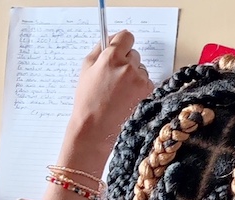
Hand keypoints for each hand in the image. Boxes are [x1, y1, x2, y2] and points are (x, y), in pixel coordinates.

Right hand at [65, 30, 154, 158]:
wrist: (96, 129)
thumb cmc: (88, 101)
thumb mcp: (86, 69)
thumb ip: (99, 49)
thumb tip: (110, 39)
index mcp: (111, 57)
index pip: (126, 36)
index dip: (122, 43)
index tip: (120, 48)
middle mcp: (128, 66)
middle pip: (134, 54)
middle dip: (126, 62)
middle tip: (115, 78)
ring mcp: (140, 80)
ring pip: (141, 69)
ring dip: (134, 76)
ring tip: (120, 92)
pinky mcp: (148, 93)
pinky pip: (147, 83)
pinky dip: (140, 88)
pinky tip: (127, 99)